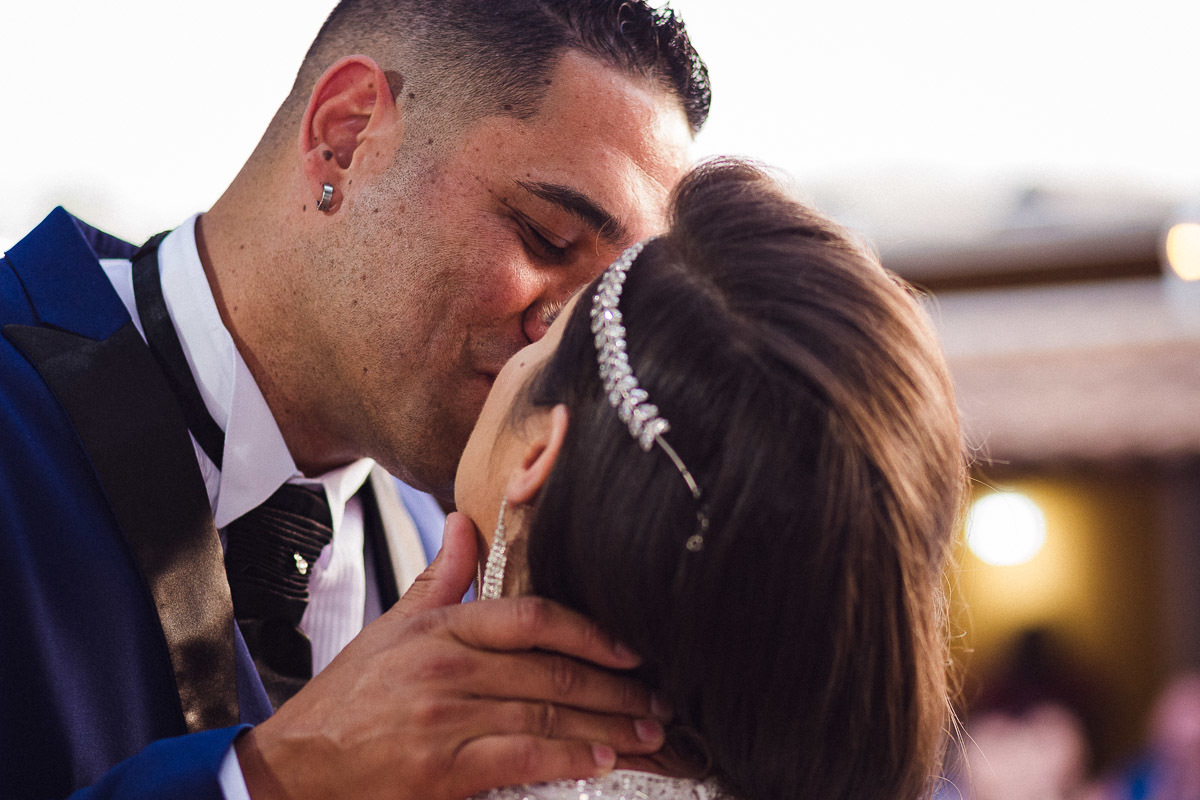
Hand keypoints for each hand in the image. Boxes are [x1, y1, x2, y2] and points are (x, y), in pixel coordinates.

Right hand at [235, 512, 667, 799]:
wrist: (294, 766)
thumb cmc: (349, 698)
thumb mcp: (392, 626)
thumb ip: (441, 578)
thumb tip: (467, 522)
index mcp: (440, 629)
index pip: (531, 617)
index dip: (590, 631)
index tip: (630, 647)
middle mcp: (446, 668)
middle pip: (551, 670)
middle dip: (615, 686)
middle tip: (658, 696)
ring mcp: (444, 720)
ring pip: (546, 715)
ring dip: (608, 725)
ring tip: (647, 730)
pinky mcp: (441, 772)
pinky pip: (521, 759)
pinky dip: (567, 759)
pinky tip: (600, 760)